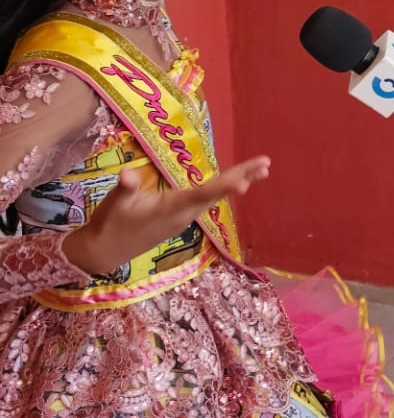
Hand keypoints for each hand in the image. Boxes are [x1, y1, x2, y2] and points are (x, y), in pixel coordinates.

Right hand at [64, 156, 270, 277]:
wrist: (104, 253)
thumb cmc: (109, 224)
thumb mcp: (114, 204)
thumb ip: (125, 188)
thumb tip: (127, 175)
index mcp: (170, 208)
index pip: (201, 195)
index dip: (223, 187)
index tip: (244, 182)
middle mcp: (184, 214)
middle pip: (217, 194)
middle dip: (241, 178)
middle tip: (266, 164)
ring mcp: (184, 218)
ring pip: (215, 198)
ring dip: (237, 182)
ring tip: (261, 170)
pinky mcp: (180, 220)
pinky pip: (207, 201)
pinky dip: (223, 190)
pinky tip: (236, 182)